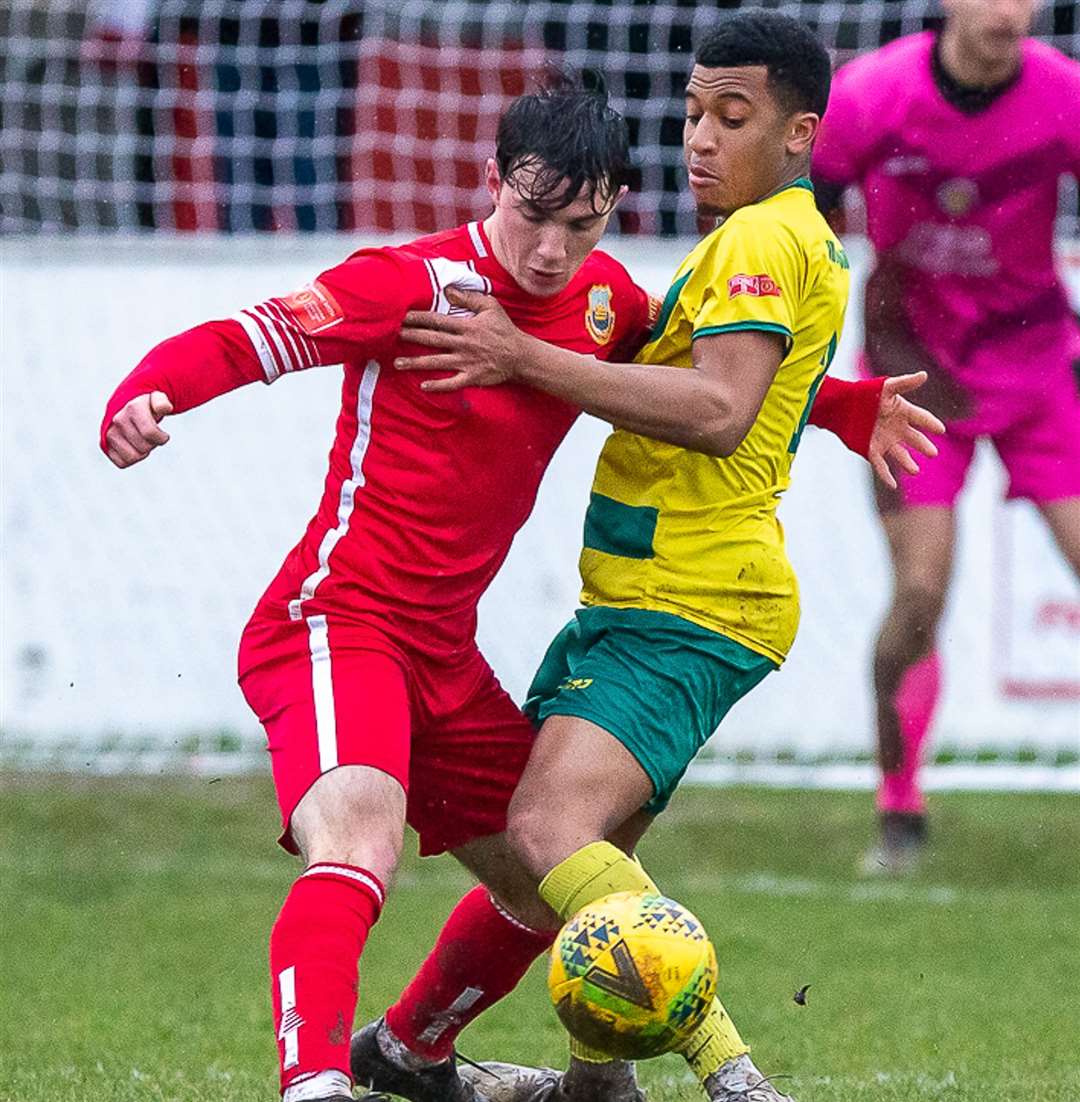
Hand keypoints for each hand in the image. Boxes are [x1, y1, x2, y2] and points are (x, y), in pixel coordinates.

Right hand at [104, 391, 172, 467]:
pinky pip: (122, 462)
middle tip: (151, 437)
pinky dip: (131, 459)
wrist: (125, 407)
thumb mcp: (157, 399)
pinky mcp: (105, 445)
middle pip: (143, 447)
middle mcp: (118, 420)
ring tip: (142, 442)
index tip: (164, 435)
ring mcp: (110, 433)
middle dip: (152, 444)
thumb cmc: (146, 407)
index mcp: (133, 408)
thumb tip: (164, 408)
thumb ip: (162, 403)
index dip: (162, 438)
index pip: (150, 433)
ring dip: (142, 453)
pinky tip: (134, 449)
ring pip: (132, 457)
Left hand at [396, 288, 527, 392]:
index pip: (437, 320)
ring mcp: (466, 362)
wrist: (520, 356)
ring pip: (437, 362)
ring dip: (416, 363)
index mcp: (466, 326)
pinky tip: (423, 386)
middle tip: (392, 335)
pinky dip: (438, 385)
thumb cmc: (505, 330)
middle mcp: (463, 344)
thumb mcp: (490, 307)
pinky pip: (452, 383)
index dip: (418, 318)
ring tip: (398, 363)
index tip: (401, 316)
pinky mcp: (472, 377)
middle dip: (411, 336)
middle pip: (432, 339)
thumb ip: (468, 298)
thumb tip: (448, 290)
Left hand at [868, 372, 945, 489]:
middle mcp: (896, 428)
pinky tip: (893, 485)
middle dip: (923, 446)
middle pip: (914, 439)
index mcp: (902, 412)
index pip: (921, 418)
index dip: (930, 423)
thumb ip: (904, 383)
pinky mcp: (871, 450)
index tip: (940, 429)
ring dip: (907, 463)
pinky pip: (881, 465)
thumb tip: (924, 375)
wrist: (839, 406)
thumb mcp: (885, 388)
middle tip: (933, 453)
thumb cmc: (864, 393)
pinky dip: (886, 475)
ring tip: (915, 471)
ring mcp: (884, 440)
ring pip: (899, 455)